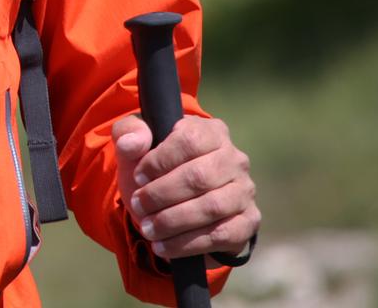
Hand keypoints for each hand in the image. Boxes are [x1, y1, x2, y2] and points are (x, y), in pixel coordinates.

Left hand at [113, 114, 259, 261]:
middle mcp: (235, 158)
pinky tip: (163, 246)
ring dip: (173, 220)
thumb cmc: (153, 168)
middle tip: (138, 205)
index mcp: (210, 131)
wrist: (172, 205)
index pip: (189, 140)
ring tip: (147, 228)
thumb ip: (128, 133)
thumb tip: (133, 143)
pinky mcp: (248, 221)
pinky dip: (188, 243)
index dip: (159, 160)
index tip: (138, 176)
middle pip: (200, 176)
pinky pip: (222, 235)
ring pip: (212, 207)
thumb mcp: (135, 147)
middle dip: (162, 194)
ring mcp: (245, 190)